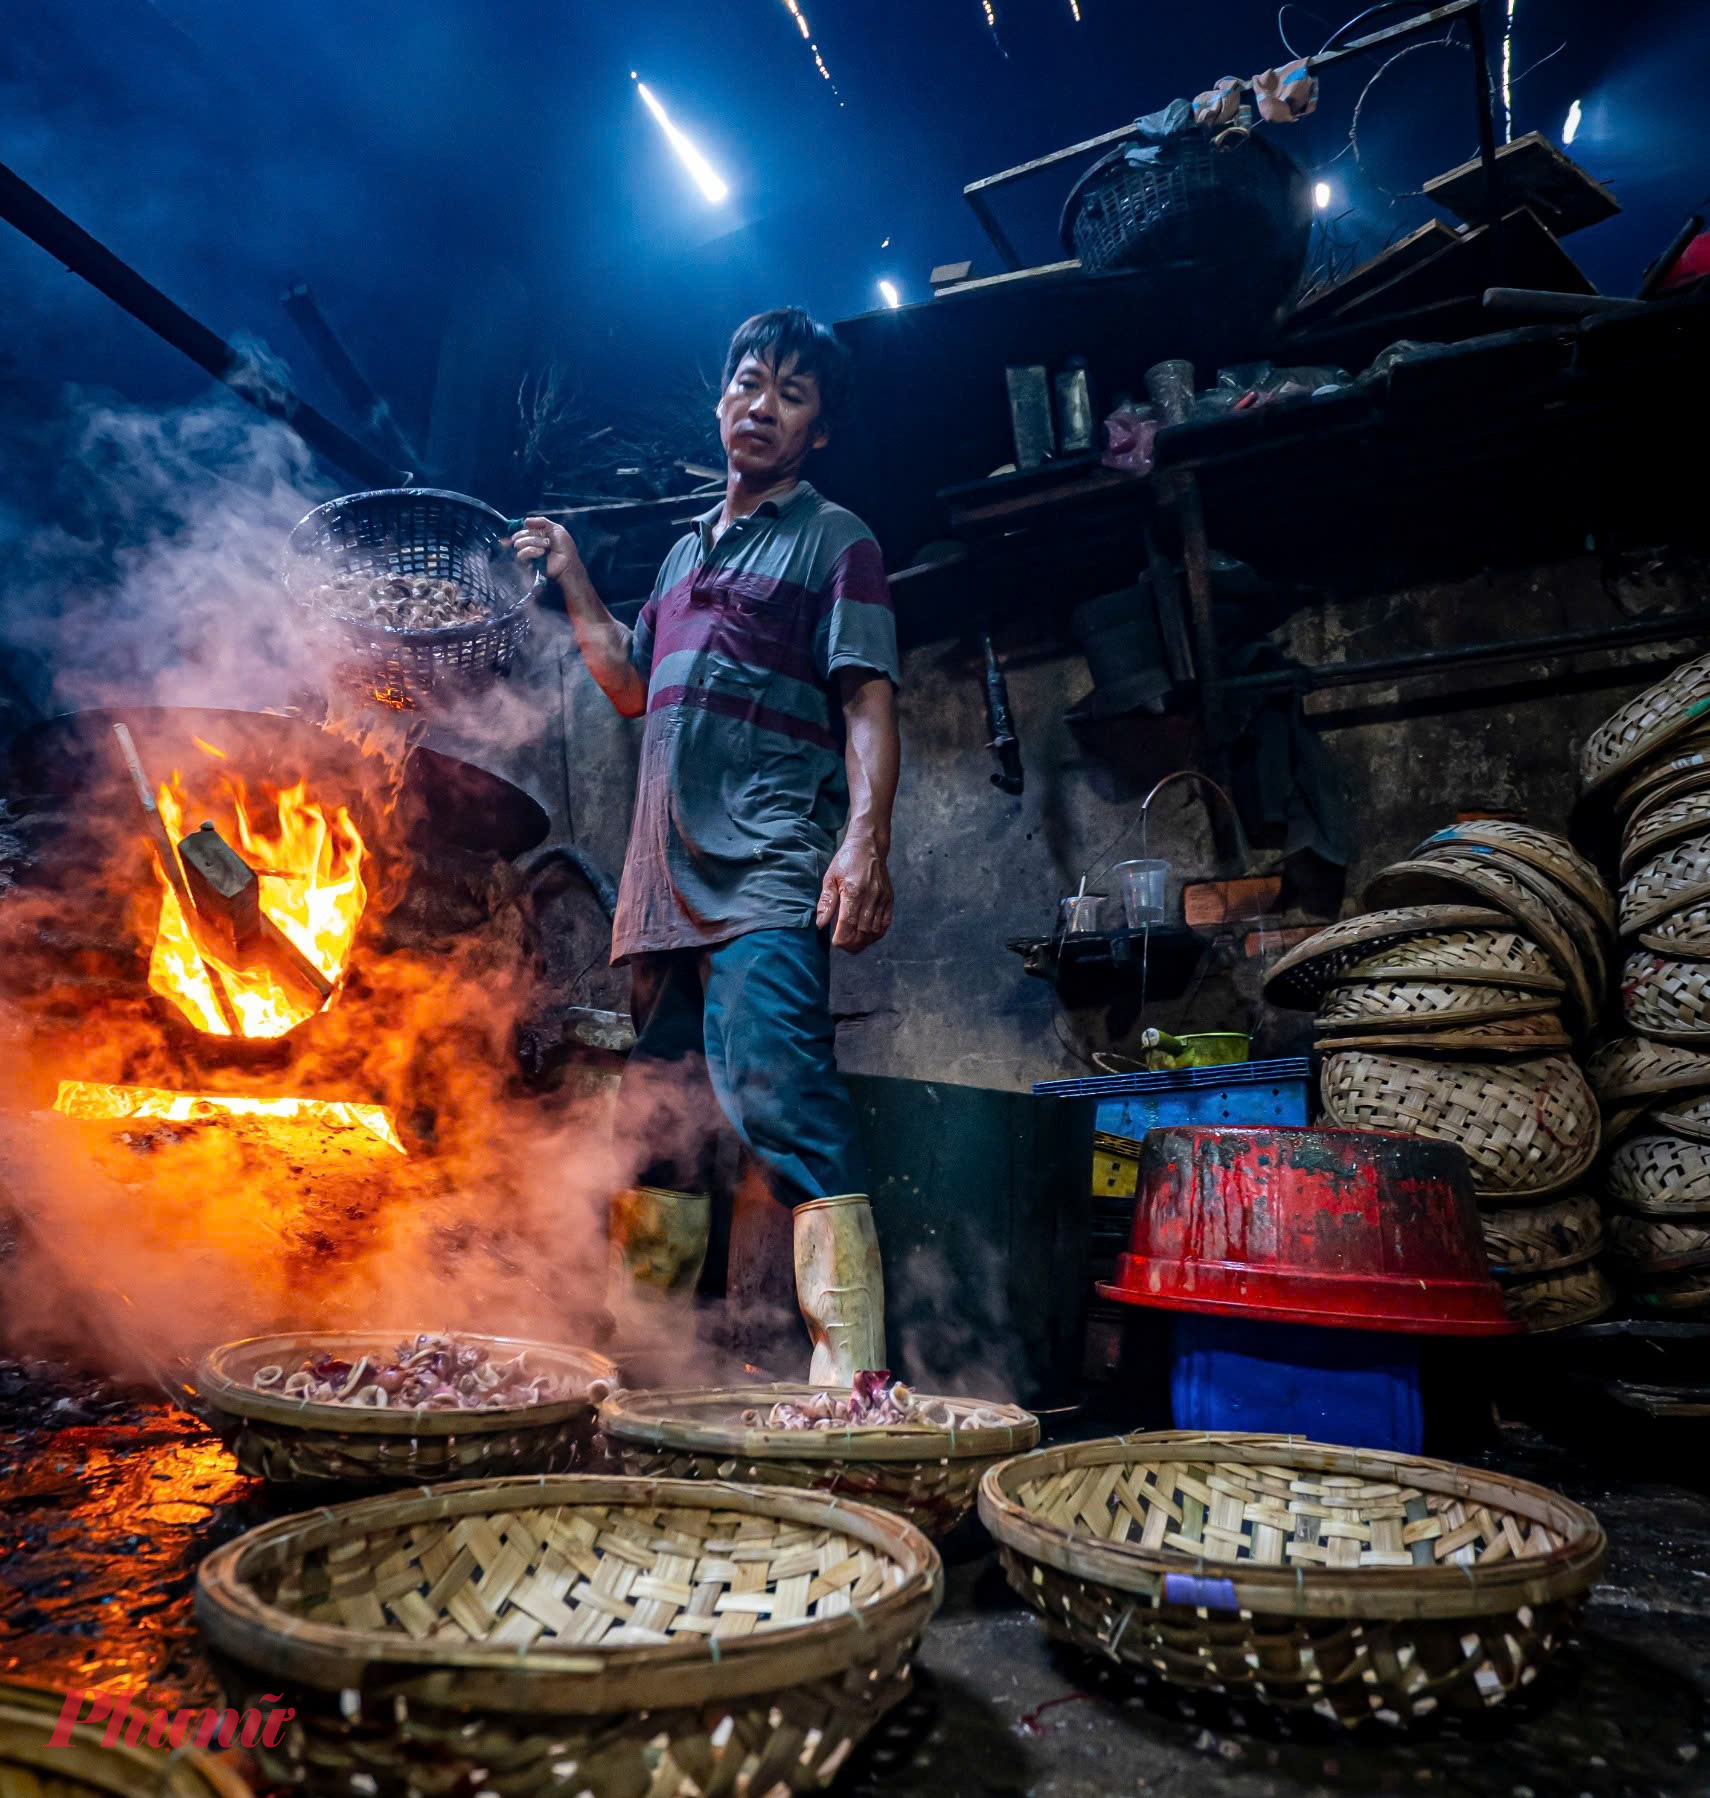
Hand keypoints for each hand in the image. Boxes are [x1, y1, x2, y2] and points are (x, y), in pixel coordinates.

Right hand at [508, 515, 583, 585]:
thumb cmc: (564, 547)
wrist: (568, 562)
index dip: (524, 528)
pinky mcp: (526, 564)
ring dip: (534, 542)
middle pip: (518, 536)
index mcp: (535, 536)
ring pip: (518, 544)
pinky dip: (531, 551)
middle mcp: (529, 544)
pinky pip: (520, 554)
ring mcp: (527, 555)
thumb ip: (541, 522)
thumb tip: (525, 521)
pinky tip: (541, 553)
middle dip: (532, 534)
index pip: (521, 529)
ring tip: (546, 546)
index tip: (536, 529)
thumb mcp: (556, 529)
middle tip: (546, 539)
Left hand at [817, 835, 892, 953]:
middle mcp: (871, 896)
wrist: (869, 847)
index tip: (835, 943)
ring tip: (853, 944)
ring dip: (864, 942)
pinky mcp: (889, 900)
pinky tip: (866, 937)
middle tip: (842, 946)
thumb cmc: (846, 862)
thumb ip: (826, 902)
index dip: (842, 938)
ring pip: (875, 931)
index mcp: (854, 891)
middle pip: (863, 931)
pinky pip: (885, 924)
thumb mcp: (830, 878)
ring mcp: (882, 899)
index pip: (848, 923)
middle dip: (852, 944)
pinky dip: (876, 935)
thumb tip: (820, 924)